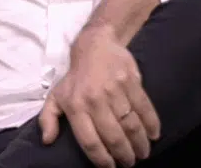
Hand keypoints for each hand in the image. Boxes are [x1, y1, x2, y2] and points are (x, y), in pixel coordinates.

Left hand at [38, 28, 160, 167]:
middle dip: (124, 155)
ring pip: (131, 125)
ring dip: (140, 144)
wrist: (95, 46)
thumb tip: (47, 140)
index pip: (89, 140)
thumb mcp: (55, 96)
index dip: (101, 158)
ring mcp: (114, 90)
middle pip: (114, 136)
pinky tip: (153, 135)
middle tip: (129, 163)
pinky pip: (145, 108)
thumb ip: (48, 119)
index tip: (110, 167)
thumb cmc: (75, 77)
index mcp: (75, 106)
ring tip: (142, 153)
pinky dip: (152, 125)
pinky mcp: (132, 82)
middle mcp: (94, 99)